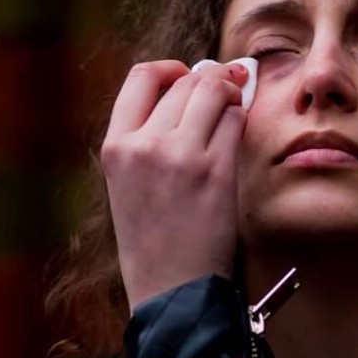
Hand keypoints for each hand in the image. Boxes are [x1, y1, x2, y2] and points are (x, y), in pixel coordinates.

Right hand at [101, 59, 248, 310]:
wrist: (171, 287)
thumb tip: (196, 83)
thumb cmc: (153, 237)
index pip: (141, 76)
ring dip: (230, 97)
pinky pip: (236, 121)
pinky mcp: (215, 172)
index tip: (187, 78)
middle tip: (224, 95)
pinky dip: (241, 122)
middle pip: (187, 81)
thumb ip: (149, 135)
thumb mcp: (128, 182)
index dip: (171, 69)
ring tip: (231, 115)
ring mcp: (181, 157)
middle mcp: (143, 145)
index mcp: (115, 147)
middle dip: (211, 83)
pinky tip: (237, 139)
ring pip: (215, 92)